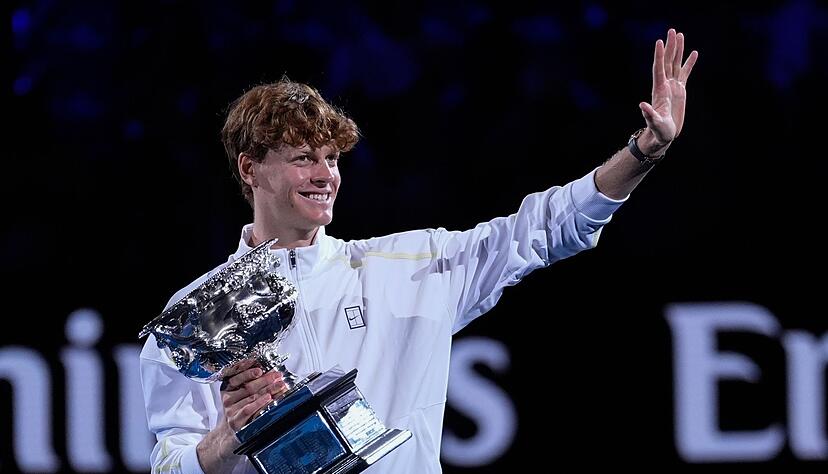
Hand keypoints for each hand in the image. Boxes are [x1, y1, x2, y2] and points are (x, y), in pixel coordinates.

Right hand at [220, 359, 288, 430]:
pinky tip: (268, 397)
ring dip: (268, 390)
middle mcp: (228, 398)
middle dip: (265, 379)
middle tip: (277, 375)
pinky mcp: (235, 420)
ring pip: (251, 397)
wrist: (231, 432)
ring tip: (279, 385)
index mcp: (227, 388)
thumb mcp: (241, 395)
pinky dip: (259, 402)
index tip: (260, 367)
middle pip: (248, 386)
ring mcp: (230, 410)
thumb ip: (251, 383)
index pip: (237, 376)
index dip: (248, 370)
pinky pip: (248, 409)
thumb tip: (269, 372)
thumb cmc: (240, 410)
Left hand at [639, 28, 698, 152]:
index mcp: (659, 90)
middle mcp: (665, 85)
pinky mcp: (680, 91)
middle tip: (672, 30)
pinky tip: (694, 53)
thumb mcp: (654, 123)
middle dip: (670, 47)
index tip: (659, 41)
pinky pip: (685, 73)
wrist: (663, 136)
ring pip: (676, 64)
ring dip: (678, 50)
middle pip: (668, 62)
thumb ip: (649, 114)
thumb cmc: (658, 131)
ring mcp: (672, 87)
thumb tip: (642, 105)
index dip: (660, 55)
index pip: (659, 69)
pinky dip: (689, 63)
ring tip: (680, 34)